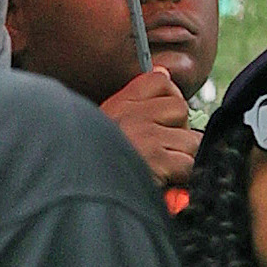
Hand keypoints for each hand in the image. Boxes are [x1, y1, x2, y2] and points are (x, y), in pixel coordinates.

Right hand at [100, 63, 196, 185]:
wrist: (76, 194)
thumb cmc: (91, 166)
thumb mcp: (102, 126)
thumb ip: (134, 100)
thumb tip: (164, 72)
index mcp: (118, 105)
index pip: (159, 81)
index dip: (168, 96)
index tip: (163, 117)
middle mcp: (133, 116)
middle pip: (180, 108)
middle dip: (177, 131)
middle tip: (161, 150)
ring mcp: (146, 136)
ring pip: (190, 139)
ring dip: (181, 158)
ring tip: (160, 170)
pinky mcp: (157, 160)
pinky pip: (187, 163)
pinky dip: (180, 177)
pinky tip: (164, 182)